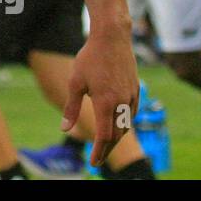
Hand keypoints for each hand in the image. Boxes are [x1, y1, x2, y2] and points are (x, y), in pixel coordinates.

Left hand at [63, 25, 138, 166]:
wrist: (112, 38)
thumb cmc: (90, 58)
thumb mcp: (75, 82)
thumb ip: (71, 107)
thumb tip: (64, 128)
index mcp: (105, 102)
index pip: (105, 136)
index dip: (99, 151)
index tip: (93, 162)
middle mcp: (121, 102)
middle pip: (117, 134)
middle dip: (107, 149)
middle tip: (98, 159)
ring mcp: (131, 96)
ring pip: (126, 125)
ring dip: (117, 137)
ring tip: (107, 145)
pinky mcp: (136, 89)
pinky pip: (132, 113)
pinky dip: (125, 123)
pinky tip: (119, 125)